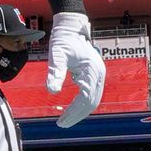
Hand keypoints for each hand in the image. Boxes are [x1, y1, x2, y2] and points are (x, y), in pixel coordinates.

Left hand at [44, 12, 105, 126]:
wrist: (70, 26)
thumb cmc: (63, 39)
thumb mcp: (57, 54)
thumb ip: (55, 72)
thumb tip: (51, 91)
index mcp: (92, 71)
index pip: (86, 100)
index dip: (74, 113)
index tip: (61, 122)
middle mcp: (98, 74)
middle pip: (91, 102)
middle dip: (76, 115)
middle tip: (61, 124)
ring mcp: (97, 74)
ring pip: (92, 99)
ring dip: (79, 111)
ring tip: (64, 120)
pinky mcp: (92, 73)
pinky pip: (89, 93)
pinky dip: (80, 103)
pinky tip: (70, 108)